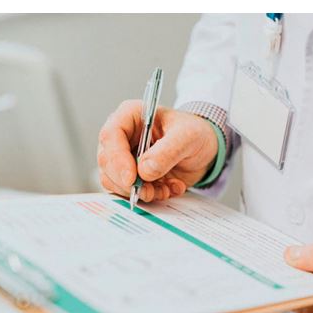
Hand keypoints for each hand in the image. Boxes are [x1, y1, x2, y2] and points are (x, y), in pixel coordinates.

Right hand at [97, 100, 217, 201]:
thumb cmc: (195, 133)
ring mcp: (124, 158)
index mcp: (130, 116)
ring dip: (139, 192)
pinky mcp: (131, 176)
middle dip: (127, 182)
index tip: (131, 179)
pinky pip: (128, 192)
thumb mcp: (188, 136)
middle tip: (148, 191)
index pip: (111, 136)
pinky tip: (168, 189)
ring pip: (114, 181)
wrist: (205, 149)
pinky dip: (149, 196)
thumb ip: (167, 151)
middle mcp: (122, 137)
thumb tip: (144, 171)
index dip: (117, 159)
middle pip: (107, 162)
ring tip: (165, 189)